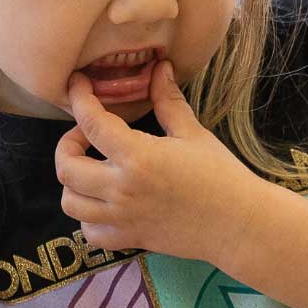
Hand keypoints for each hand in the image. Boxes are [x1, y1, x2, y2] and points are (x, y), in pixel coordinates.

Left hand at [56, 61, 264, 259]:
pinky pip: (89, 233)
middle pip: (67, 167)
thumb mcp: (194, 134)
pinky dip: (87, 218)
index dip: (79, 98)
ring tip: (93, 170)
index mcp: (139, 156)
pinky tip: (103, 204)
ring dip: (74, 182)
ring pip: (70, 202)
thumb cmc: (222, 176)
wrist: (240, 224)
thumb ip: (168, 101)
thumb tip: (159, 69)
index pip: (92, 122)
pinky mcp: (130, 238)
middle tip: (87, 135)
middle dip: (68, 144)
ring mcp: (123, 218)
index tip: (77, 85)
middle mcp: (123, 189)